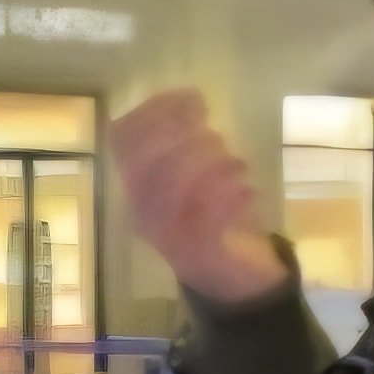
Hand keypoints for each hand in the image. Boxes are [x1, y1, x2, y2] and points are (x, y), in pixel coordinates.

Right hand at [109, 89, 289, 303]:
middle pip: (149, 163)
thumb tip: (191, 97)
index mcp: (135, 184)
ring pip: (176, 191)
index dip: (155, 110)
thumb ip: (186, 138)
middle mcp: (141, 209)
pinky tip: (250, 192)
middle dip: (185, 140)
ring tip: (239, 166)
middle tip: (216, 137)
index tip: (191, 98)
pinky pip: (208, 223)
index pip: (123, 139)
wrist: (221, 276)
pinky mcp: (198, 254)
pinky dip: (232, 201)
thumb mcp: (191, 173)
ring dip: (212, 168)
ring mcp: (166, 234)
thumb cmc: (206, 213)